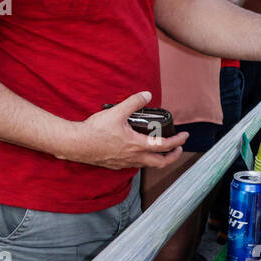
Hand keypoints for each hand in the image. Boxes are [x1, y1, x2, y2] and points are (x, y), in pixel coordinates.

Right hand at [63, 91, 188, 169]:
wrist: (76, 144)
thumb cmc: (95, 131)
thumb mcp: (116, 112)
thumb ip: (133, 102)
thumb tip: (147, 94)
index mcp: (137, 145)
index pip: (165, 146)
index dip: (178, 141)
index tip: (185, 136)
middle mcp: (133, 157)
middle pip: (160, 163)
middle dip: (172, 156)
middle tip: (177, 148)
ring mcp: (125, 163)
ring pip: (148, 165)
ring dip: (158, 159)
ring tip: (161, 150)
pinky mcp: (117, 165)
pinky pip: (136, 165)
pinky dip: (144, 160)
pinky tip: (140, 152)